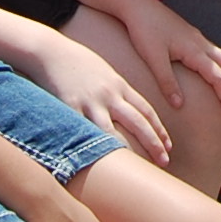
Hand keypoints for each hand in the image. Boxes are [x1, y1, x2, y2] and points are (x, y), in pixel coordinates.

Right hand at [14, 24, 175, 162]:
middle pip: (137, 122)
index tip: (168, 146)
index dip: (159, 130)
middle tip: (165, 161)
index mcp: (120, 86)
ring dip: (125, 151)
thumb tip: (128, 109)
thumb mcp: (105, 73)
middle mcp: (110, 95)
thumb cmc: (78, 62)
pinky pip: (83, 131)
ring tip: (134, 170)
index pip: (146, 110)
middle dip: (153, 143)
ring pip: (112, 131)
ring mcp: (91, 102)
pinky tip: (99, 162)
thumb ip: (117, 91)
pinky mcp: (71, 108)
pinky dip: (91, 147)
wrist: (52, 51)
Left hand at [112, 0, 220, 121]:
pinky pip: (216, 54)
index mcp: (194, 50)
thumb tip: (179, 105)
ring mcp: (198, 39)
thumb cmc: (144, 30)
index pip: (218, 77)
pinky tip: (219, 74)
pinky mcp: (191, 37)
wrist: (137, 5)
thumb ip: (167, 82)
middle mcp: (201, 44)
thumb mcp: (153, 58)